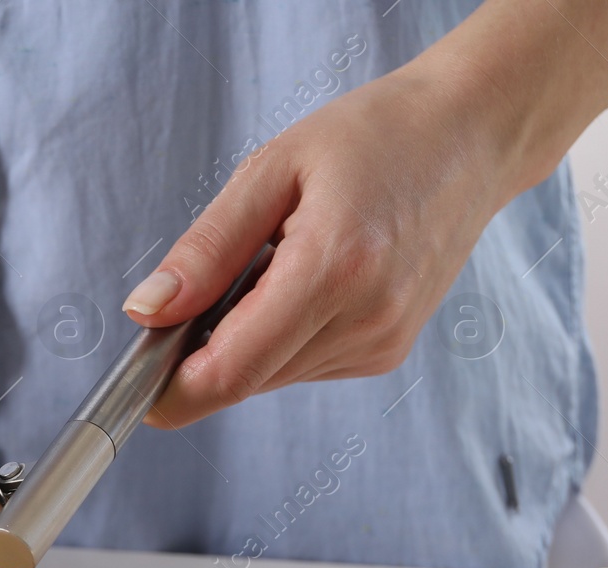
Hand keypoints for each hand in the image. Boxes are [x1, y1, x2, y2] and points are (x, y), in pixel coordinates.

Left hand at [122, 0, 607, 429]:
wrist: (471, 138)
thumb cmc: (378, 138)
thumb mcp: (271, 171)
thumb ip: (206, 250)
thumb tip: (149, 312)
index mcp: (334, 269)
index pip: (232, 371)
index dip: (173, 390)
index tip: (136, 384)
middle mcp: (365, 319)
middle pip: (245, 379)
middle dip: (201, 353)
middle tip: (195, 291)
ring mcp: (381, 342)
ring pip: (270, 378)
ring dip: (243, 341)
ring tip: (268, 265)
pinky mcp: (386, 351)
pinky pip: (301, 366)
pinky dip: (278, 338)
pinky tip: (299, 281)